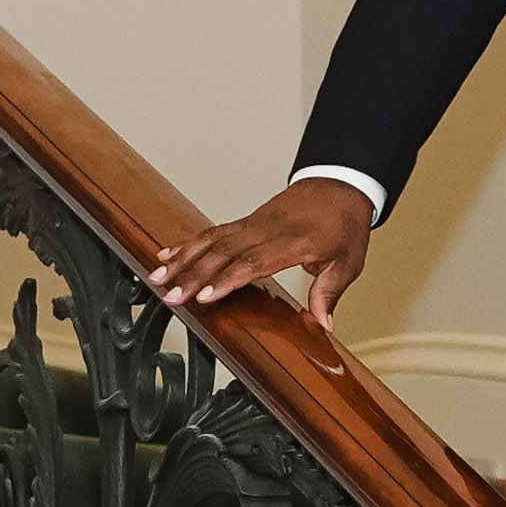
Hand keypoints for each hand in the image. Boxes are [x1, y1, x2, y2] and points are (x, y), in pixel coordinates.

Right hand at [146, 175, 378, 319]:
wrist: (340, 183)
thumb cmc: (344, 222)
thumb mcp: (348, 261)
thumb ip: (329, 291)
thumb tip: (323, 323)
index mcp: (292, 241)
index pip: (253, 262)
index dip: (226, 279)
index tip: (204, 296)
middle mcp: (266, 231)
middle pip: (223, 253)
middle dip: (192, 275)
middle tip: (170, 296)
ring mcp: (252, 224)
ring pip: (210, 240)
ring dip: (182, 259)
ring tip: (157, 277)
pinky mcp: (245, 222)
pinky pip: (212, 232)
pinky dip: (188, 244)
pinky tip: (167, 253)